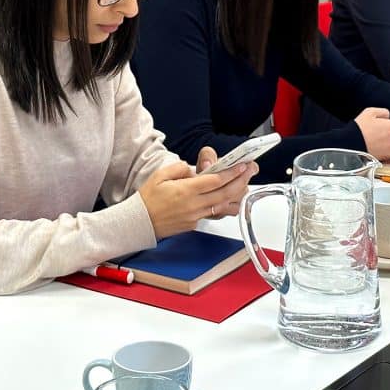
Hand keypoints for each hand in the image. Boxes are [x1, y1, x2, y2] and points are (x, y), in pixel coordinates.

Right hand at [138, 151, 256, 238]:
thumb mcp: (160, 176)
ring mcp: (195, 216)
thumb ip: (179, 168)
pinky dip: (225, 206)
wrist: (139, 223)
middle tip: (250, 171)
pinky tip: (231, 198)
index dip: (231, 173)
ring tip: (245, 184)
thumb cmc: (147, 199)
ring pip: (223, 206)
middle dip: (240, 181)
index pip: (214, 181)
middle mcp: (193, 205)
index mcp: (186, 191)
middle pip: (224, 193)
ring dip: (237, 195)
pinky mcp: (194, 224)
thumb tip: (192, 168)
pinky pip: (214, 214)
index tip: (241, 166)